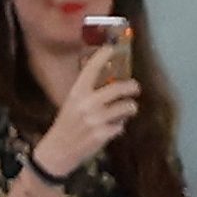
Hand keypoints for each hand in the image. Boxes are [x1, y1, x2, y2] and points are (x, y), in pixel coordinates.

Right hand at [32, 46, 138, 177]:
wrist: (60, 148)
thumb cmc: (68, 123)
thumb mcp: (73, 102)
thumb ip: (88, 93)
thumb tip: (110, 82)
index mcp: (77, 92)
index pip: (92, 68)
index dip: (103, 56)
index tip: (112, 48)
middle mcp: (87, 103)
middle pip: (116, 89)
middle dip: (130, 87)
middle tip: (136, 87)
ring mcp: (96, 120)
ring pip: (124, 108)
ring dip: (130, 107)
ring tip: (130, 107)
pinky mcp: (103, 135)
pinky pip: (120, 126)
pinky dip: (120, 126)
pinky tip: (115, 127)